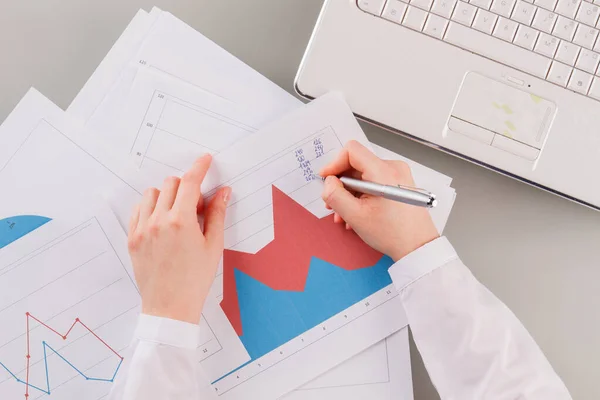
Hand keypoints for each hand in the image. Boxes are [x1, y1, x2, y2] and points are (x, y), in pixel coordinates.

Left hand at [128, 155, 230, 323]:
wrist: (170, 306)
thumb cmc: (195, 279)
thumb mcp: (213, 246)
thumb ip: (217, 214)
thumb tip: (223, 192)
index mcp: (181, 222)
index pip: (190, 183)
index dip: (199, 167)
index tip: (205, 159)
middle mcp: (158, 221)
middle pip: (171, 184)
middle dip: (186, 187)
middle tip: (197, 206)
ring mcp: (142, 229)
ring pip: (152, 194)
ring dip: (167, 196)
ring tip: (178, 215)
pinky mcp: (132, 238)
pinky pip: (138, 210)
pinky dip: (151, 208)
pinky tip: (162, 222)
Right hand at [320, 141, 438, 261]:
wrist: (417, 247)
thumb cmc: (393, 234)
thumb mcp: (355, 216)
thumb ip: (335, 196)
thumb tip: (328, 182)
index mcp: (384, 172)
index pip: (352, 151)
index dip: (334, 163)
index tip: (326, 178)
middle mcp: (393, 168)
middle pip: (357, 165)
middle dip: (341, 185)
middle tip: (332, 204)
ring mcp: (398, 175)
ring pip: (363, 176)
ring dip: (350, 194)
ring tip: (344, 215)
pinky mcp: (399, 183)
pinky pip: (373, 182)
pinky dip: (362, 195)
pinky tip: (357, 214)